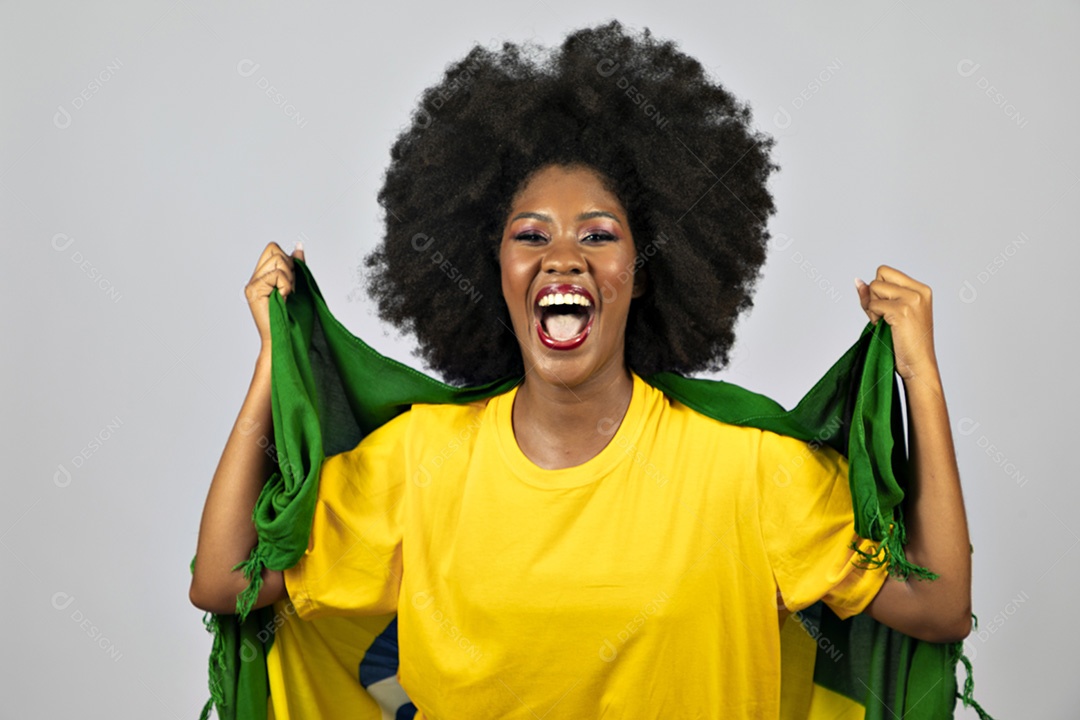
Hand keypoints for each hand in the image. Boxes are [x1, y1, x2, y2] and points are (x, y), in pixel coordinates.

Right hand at [245, 241, 304, 352]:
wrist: (286, 340)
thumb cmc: (294, 319)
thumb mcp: (298, 285)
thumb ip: (296, 265)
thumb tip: (299, 245)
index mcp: (263, 276)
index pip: (273, 248)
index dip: (288, 259)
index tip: (292, 281)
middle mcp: (255, 278)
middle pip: (275, 250)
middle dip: (290, 267)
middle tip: (290, 289)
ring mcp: (252, 284)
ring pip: (277, 260)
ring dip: (289, 278)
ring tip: (287, 295)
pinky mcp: (253, 291)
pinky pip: (276, 274)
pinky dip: (286, 285)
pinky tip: (283, 298)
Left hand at [854, 265, 937, 382]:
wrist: (918, 364)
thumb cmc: (904, 341)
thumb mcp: (890, 312)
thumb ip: (874, 295)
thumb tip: (857, 281)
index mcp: (921, 289)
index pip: (885, 271)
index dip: (878, 289)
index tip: (886, 307)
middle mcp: (919, 291)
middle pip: (879, 275)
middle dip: (874, 296)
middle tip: (885, 316)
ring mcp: (912, 300)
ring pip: (874, 287)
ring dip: (873, 307)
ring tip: (886, 322)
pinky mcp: (902, 311)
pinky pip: (873, 305)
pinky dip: (873, 317)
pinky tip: (885, 328)